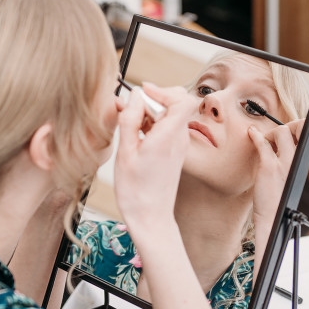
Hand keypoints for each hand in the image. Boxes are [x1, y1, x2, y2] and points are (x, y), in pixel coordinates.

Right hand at [114, 83, 194, 233]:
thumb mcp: (125, 153)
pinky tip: (134, 134)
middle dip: (153, 98)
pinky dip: (151, 124)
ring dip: (149, 112)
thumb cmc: (136, 190)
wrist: (150, 218)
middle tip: (130, 106)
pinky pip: (166, 127)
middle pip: (176, 102)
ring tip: (127, 122)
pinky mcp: (175, 151)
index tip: (143, 91)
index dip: (163, 90)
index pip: (183, 99)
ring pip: (169, 114)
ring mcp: (179, 145)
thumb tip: (134, 96)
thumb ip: (130, 120)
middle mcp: (179, 138)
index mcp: (169, 136)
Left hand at [248, 119, 302, 273]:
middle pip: (295, 128)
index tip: (287, 129)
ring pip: (281, 132)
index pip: (306, 133)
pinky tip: (251, 134)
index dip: (297, 126)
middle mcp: (296, 160)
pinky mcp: (269, 167)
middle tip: (273, 136)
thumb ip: (284, 156)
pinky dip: (255, 136)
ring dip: (269, 133)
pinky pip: (262, 144)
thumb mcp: (286, 173)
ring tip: (263, 142)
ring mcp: (284, 163)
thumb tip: (277, 138)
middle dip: (283, 126)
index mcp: (302, 162)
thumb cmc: (277, 194)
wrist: (272, 216)